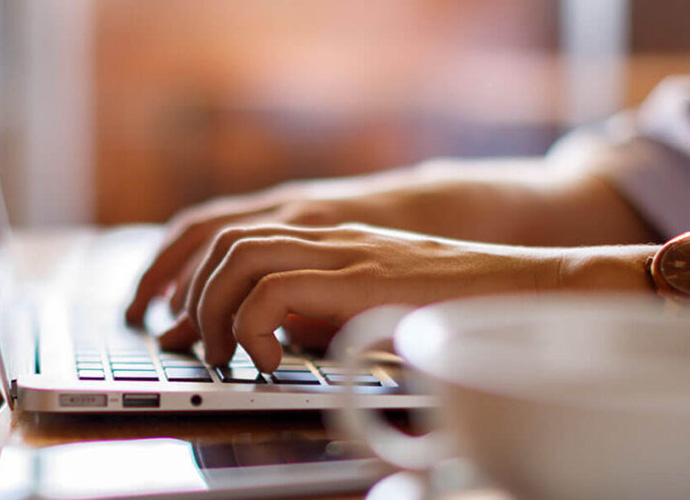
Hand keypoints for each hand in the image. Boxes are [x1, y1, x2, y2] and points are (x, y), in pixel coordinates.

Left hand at [125, 170, 498, 323]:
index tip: (177, 320)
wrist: (512, 284)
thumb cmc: (450, 301)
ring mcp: (341, 252)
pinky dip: (253, 327)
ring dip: (213, 308)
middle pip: (223, 238)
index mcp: (324, 239)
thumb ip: (323, 311)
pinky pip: (275, 291)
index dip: (191, 274)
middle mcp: (325, 236)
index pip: (235, 234)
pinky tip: (269, 360)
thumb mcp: (371, 303)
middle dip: (186, 291)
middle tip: (187, 342)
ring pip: (239, 255)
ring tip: (222, 354)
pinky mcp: (357, 279)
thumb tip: (279, 340)